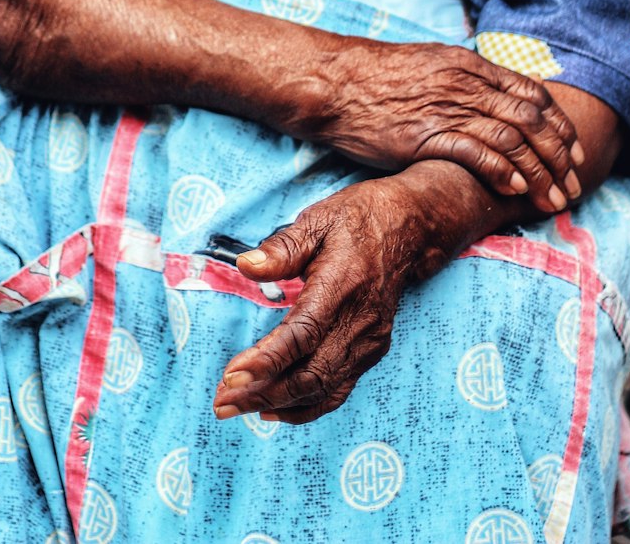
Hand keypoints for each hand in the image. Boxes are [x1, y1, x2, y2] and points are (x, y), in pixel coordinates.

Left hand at [212, 170, 466, 425]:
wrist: (408, 228)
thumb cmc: (357, 219)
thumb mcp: (318, 219)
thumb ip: (282, 248)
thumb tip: (245, 266)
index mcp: (343, 285)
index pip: (303, 334)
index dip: (268, 360)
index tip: (232, 377)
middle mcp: (360, 321)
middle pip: (310, 373)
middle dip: (262, 392)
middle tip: (221, 403)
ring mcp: (370, 340)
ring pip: (322, 388)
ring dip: (277, 403)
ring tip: (235, 408)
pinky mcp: (373, 350)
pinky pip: (338, 389)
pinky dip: (305, 406)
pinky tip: (274, 409)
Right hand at [317, 40, 582, 214]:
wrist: (335, 81)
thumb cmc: (377, 78)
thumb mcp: (430, 65)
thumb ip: (463, 81)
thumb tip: (490, 100)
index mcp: (469, 66)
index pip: (532, 93)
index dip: (559, 124)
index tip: (573, 151)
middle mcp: (466, 84)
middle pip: (531, 120)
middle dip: (560, 156)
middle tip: (574, 185)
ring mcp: (447, 108)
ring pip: (513, 140)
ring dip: (541, 173)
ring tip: (554, 200)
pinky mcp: (426, 134)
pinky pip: (477, 153)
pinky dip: (503, 172)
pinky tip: (517, 189)